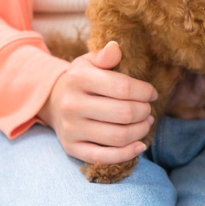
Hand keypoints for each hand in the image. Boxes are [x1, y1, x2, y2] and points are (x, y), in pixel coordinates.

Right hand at [38, 41, 157, 164]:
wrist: (52, 100)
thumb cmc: (80, 78)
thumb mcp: (89, 61)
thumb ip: (105, 56)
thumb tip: (115, 48)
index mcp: (79, 78)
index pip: (123, 88)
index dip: (144, 92)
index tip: (152, 93)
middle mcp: (72, 105)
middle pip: (124, 114)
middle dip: (144, 112)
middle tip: (148, 109)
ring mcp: (71, 129)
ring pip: (118, 137)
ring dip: (140, 131)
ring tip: (146, 123)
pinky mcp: (71, 148)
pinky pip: (103, 157)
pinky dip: (127, 153)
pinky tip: (140, 145)